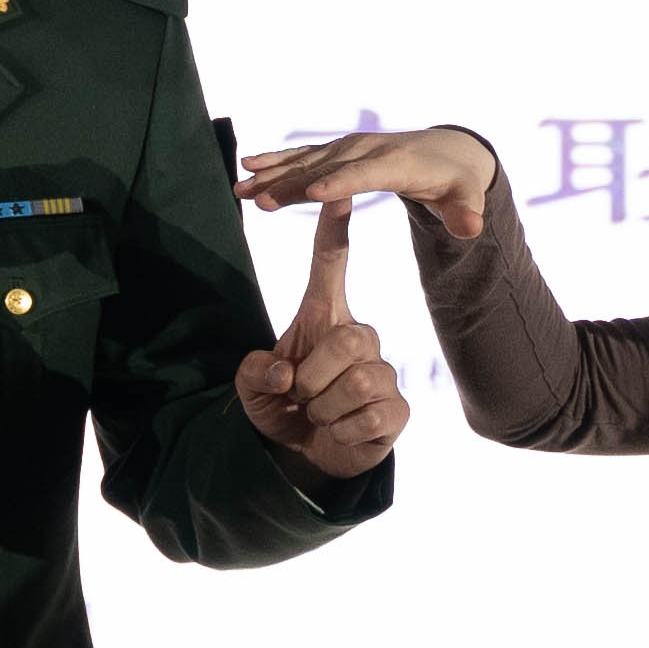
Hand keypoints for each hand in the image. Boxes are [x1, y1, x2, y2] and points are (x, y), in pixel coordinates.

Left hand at [233, 196, 409, 483]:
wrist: (303, 454)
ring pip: (360, 380)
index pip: (331, 265)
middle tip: (300, 397)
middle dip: (312, 378)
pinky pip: (370, 416)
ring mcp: (383, 373)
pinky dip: (342, 432)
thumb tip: (281, 371)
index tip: (335, 193)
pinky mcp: (396, 410)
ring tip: (319, 416)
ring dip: (325, 408)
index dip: (333, 230)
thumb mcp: (251, 388)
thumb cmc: (281, 407)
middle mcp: (359, 338)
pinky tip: (339, 433)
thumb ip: (253, 373)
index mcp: (324, 318)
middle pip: (349, 340)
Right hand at [234, 125, 499, 238]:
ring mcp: (350, 147)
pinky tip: (247, 165)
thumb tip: (472, 228)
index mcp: (396, 163)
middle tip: (257, 198)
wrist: (446, 152)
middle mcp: (367, 149)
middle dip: (290, 182)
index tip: (311, 192)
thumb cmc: (456, 182)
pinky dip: (276, 160)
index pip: (364, 174)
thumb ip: (467, 213)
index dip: (339, 182)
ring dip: (272, 172)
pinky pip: (303, 155)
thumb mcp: (467, 197)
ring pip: (307, 159)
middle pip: (324, 167)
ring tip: (240, 187)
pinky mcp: (338, 151)